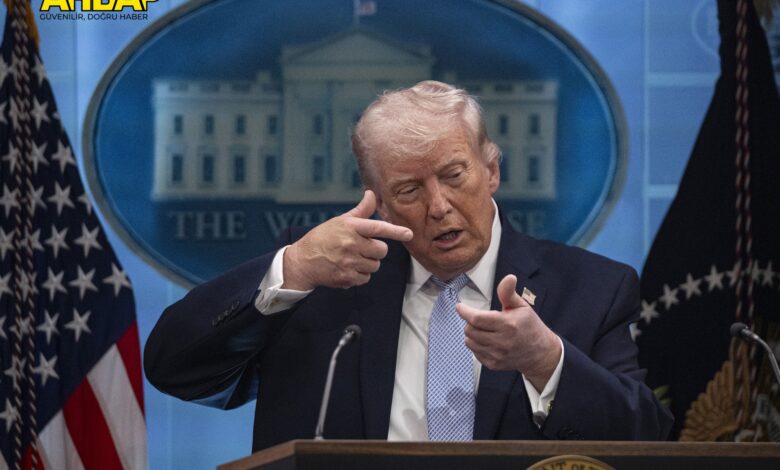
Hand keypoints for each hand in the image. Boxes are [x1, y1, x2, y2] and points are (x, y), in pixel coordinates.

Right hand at [283, 190, 412, 289]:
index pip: (377, 228)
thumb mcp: (340, 221)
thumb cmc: (323, 238)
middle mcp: (351, 244)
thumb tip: (371, 194)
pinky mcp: (346, 277)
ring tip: (352, 258)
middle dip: (375, 250)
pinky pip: (366, 278)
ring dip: (368, 263)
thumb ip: (360, 211)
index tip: (409, 234)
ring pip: (375, 265)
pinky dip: (360, 275)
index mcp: (351, 227)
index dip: (395, 231)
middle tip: (362, 248)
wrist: (302, 261)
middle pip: (382, 250)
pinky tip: (347, 268)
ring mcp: (349, 262)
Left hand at [456, 274, 561, 391]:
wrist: (540, 353)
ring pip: (470, 342)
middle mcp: (501, 341)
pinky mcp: (494, 364)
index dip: (465, 312)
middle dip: (470, 322)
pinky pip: (475, 353)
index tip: (460, 307)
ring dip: (472, 333)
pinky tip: (487, 340)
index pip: (477, 319)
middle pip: (470, 330)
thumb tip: (509, 277)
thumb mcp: (522, 306)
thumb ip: (509, 293)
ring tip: (483, 329)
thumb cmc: (530, 327)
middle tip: (477, 318)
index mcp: (508, 325)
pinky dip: (476, 345)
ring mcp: (497, 355)